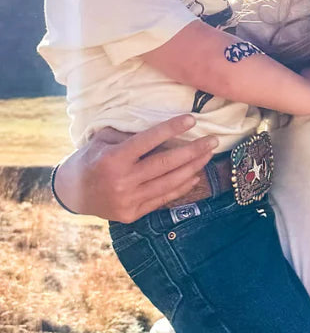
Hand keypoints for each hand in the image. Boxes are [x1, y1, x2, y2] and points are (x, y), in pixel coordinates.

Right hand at [53, 116, 216, 221]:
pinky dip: (181, 187)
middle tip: (213, 140)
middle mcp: (123, 180)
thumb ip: (128, 136)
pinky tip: (194, 176)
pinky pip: (163, 199)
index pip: (148, 140)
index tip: (192, 119)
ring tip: (207, 155)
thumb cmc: (89, 159)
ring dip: (193, 168)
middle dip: (193, 151)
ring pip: (169, 183)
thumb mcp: (101, 140)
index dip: (171, 128)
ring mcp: (129, 199)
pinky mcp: (133, 213)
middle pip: (166, 164)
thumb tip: (160, 131)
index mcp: (113, 158)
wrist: (72, 193)